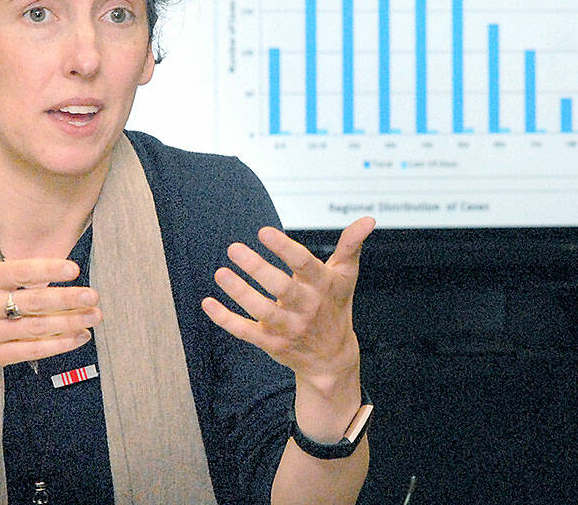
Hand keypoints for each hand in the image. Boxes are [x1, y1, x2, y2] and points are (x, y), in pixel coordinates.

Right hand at [0, 258, 101, 371]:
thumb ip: (15, 273)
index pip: (20, 272)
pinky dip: (59, 343)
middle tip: (93, 296)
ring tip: (93, 315)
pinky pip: (33, 350)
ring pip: (37, 328)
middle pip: (33, 302)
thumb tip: (61, 272)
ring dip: (70, 322)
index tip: (74, 270)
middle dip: (67, 300)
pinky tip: (79, 336)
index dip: (48, 271)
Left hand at [202, 216, 374, 393]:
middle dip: (257, 269)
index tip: (264, 232)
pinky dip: (225, 319)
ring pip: (262, 311)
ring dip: (239, 293)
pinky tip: (208, 303)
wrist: (332, 359)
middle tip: (233, 248)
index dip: (284, 249)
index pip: (304, 264)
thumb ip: (351, 245)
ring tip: (221, 273)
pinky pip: (246, 332)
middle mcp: (307, 308)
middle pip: (281, 288)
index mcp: (323, 286)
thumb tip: (369, 219)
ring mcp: (288, 328)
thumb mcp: (345, 276)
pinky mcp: (271, 343)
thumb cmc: (335, 307)